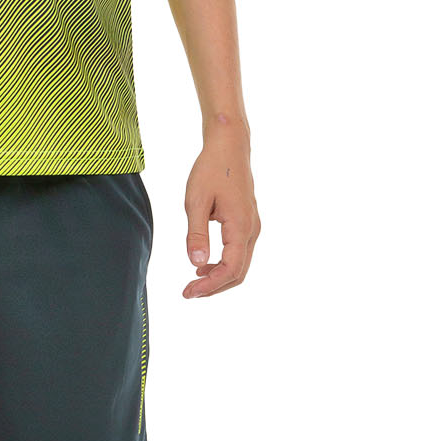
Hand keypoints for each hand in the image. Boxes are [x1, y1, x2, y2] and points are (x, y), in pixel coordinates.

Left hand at [183, 131, 259, 298]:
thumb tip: (195, 262)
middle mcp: (251, 230)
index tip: (188, 292)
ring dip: (218, 277)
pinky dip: (223, 264)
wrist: (229, 147)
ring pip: (240, 265)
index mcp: (241, 227)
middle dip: (214, 287)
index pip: (230, 270)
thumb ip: (196, 233)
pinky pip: (238, 253)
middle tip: (188, 293)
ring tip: (193, 280)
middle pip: (238, 273)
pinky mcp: (247, 223)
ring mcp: (252, 227)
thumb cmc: (211, 170)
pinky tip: (203, 263)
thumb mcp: (195, 201)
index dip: (210, 286)